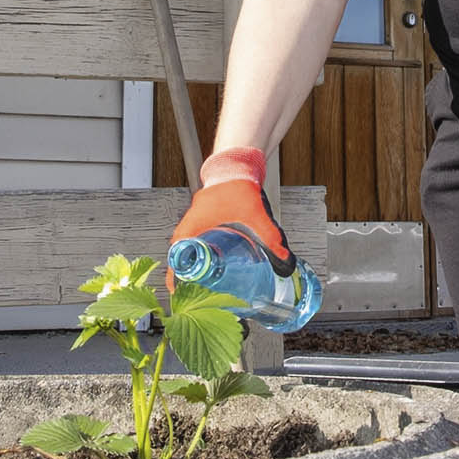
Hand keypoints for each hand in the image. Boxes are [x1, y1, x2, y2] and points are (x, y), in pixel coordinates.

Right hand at [168, 147, 295, 289]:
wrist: (236, 165)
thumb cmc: (237, 183)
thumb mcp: (254, 214)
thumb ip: (269, 236)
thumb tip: (283, 258)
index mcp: (194, 225)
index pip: (176, 256)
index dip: (176, 276)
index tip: (178, 292)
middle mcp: (190, 224)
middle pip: (178, 256)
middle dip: (183, 276)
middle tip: (190, 293)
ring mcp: (195, 221)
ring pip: (185, 248)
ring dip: (189, 265)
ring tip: (198, 283)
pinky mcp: (203, 219)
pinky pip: (193, 240)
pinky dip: (196, 253)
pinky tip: (210, 262)